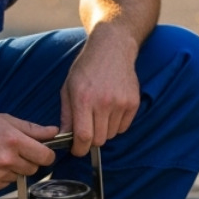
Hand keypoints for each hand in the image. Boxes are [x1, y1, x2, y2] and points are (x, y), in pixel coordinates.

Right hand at [0, 114, 57, 191]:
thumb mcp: (5, 120)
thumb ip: (33, 129)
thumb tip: (55, 132)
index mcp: (14, 141)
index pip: (46, 157)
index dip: (46, 154)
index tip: (41, 152)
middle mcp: (6, 160)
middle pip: (34, 169)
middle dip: (29, 161)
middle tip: (14, 151)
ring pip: (19, 177)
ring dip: (14, 169)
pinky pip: (5, 185)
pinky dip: (1, 177)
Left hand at [60, 33, 140, 155]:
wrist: (112, 48)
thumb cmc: (86, 67)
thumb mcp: (68, 87)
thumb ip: (66, 114)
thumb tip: (65, 136)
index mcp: (83, 99)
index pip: (83, 136)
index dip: (79, 149)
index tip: (77, 150)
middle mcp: (103, 102)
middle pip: (99, 140)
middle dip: (91, 141)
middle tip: (88, 131)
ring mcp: (120, 103)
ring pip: (112, 135)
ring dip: (104, 131)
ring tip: (100, 114)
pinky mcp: (133, 103)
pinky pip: (123, 127)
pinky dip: (116, 125)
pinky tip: (111, 110)